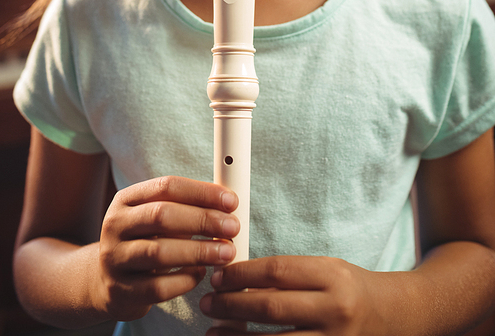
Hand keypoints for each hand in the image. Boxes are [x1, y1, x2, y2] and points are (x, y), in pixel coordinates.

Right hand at [93, 176, 239, 321]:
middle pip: (162, 216)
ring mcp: (115, 259)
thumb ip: (186, 208)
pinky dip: (185, 279)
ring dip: (199, 251)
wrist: (106, 281)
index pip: (167, 186)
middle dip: (203, 220)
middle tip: (232, 227)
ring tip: (226, 252)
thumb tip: (228, 204)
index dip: (202, 192)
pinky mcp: (120, 291)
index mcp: (127, 199)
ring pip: (159, 252)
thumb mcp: (156, 217)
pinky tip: (201, 273)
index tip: (231, 201)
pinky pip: (158, 287)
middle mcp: (115, 225)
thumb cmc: (144, 241)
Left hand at [200, 256, 386, 334]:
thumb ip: (288, 275)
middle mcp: (334, 309)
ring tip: (213, 331)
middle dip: (232, 305)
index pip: (277, 270)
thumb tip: (239, 279)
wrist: (392, 316)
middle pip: (272, 306)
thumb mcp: (324, 269)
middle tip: (207, 303)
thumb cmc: (349, 287)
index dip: (242, 274)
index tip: (218, 277)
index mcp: (331, 275)